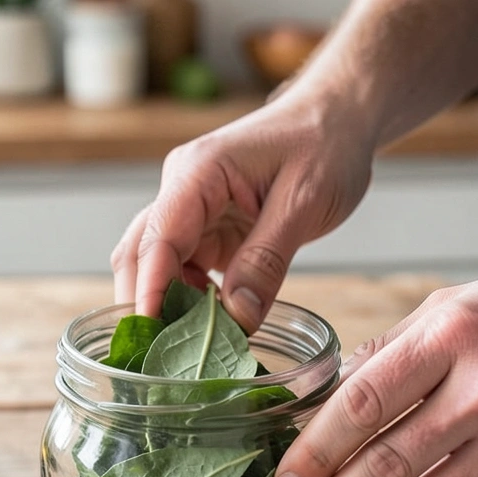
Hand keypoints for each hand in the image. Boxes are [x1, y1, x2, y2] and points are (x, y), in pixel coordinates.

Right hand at [111, 91, 374, 331]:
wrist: (337, 117)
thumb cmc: (324, 143)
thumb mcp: (304, 202)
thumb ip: (267, 260)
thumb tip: (237, 318)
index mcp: (198, 173)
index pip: (158, 238)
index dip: (149, 290)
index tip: (148, 334)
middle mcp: (182, 190)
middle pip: (140, 255)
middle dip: (144, 305)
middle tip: (158, 359)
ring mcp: (192, 210)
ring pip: (157, 267)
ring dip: (166, 307)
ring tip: (183, 353)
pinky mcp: (208, 229)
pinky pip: (186, 271)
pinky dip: (190, 302)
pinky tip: (207, 332)